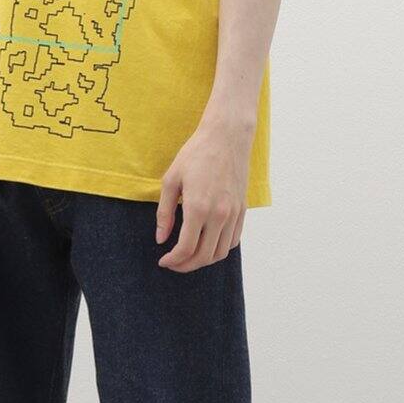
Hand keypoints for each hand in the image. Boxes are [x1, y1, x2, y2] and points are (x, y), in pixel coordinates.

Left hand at [155, 115, 251, 271]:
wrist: (226, 137)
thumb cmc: (196, 154)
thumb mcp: (171, 180)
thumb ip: (164, 213)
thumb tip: (160, 239)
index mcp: (198, 208)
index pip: (186, 248)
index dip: (173, 260)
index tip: (163, 261)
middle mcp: (219, 215)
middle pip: (204, 256)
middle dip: (186, 266)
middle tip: (174, 264)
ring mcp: (234, 214)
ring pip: (220, 253)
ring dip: (203, 261)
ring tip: (189, 257)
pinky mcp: (242, 210)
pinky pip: (233, 241)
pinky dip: (219, 249)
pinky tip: (207, 244)